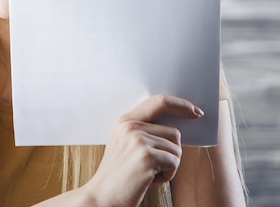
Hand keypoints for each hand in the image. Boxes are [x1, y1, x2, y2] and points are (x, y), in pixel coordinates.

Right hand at [85, 95, 203, 206]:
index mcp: (125, 121)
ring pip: (176, 149)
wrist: (103, 196)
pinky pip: (174, 163)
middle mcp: (131, 126)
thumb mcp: (126, 144)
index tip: (195, 112)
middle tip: (150, 166)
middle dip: (170, 153)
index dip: (181, 105)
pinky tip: (148, 179)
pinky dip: (167, 176)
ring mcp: (139, 140)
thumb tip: (177, 128)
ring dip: (168, 166)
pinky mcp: (147, 156)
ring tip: (147, 173)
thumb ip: (145, 131)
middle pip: (174, 133)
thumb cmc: (119, 175)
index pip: (159, 101)